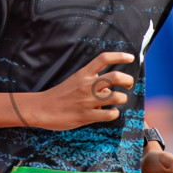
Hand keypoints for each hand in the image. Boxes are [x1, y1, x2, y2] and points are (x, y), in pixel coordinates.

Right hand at [18, 51, 134, 130]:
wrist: (42, 109)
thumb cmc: (59, 95)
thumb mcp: (74, 80)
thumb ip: (91, 79)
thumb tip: (109, 85)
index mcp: (83, 74)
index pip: (103, 58)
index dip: (120, 56)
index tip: (131, 58)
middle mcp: (87, 85)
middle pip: (116, 77)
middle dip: (128, 80)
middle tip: (129, 84)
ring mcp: (87, 101)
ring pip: (116, 97)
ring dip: (122, 98)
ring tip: (119, 100)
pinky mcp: (86, 116)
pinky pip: (109, 114)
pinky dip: (114, 113)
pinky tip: (111, 112)